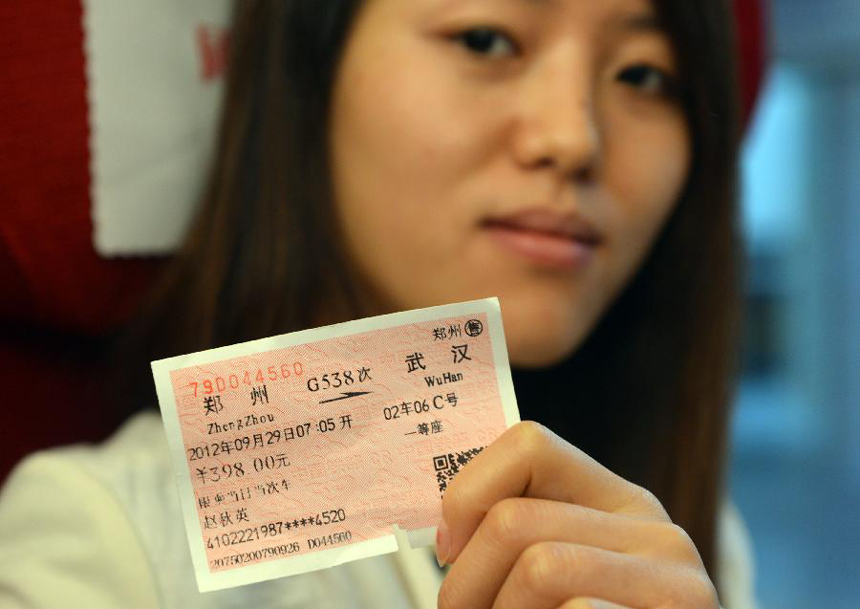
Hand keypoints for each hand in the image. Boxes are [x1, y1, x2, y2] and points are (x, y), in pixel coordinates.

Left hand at [435, 421, 718, 608]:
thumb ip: (527, 541)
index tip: (448, 549)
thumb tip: (448, 534)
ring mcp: (676, 580)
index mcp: (617, 503)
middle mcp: (654, 530)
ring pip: (540, 567)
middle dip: (466, 582)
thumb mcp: (564, 576)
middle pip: (514, 520)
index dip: (469, 492)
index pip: (531, 445)